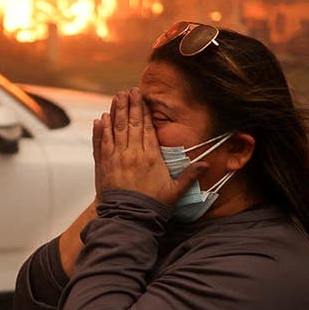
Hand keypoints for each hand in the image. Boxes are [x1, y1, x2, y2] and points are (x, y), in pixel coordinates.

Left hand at [92, 87, 207, 205]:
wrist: (128, 219)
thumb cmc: (153, 206)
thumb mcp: (175, 191)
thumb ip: (190, 175)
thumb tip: (208, 164)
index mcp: (150, 157)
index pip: (147, 128)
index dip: (144, 111)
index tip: (142, 97)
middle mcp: (132, 154)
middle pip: (131, 124)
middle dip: (130, 105)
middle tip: (129, 90)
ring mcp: (115, 159)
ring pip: (115, 130)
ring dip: (115, 112)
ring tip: (116, 97)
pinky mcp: (103, 166)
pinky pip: (101, 144)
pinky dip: (100, 131)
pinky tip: (100, 119)